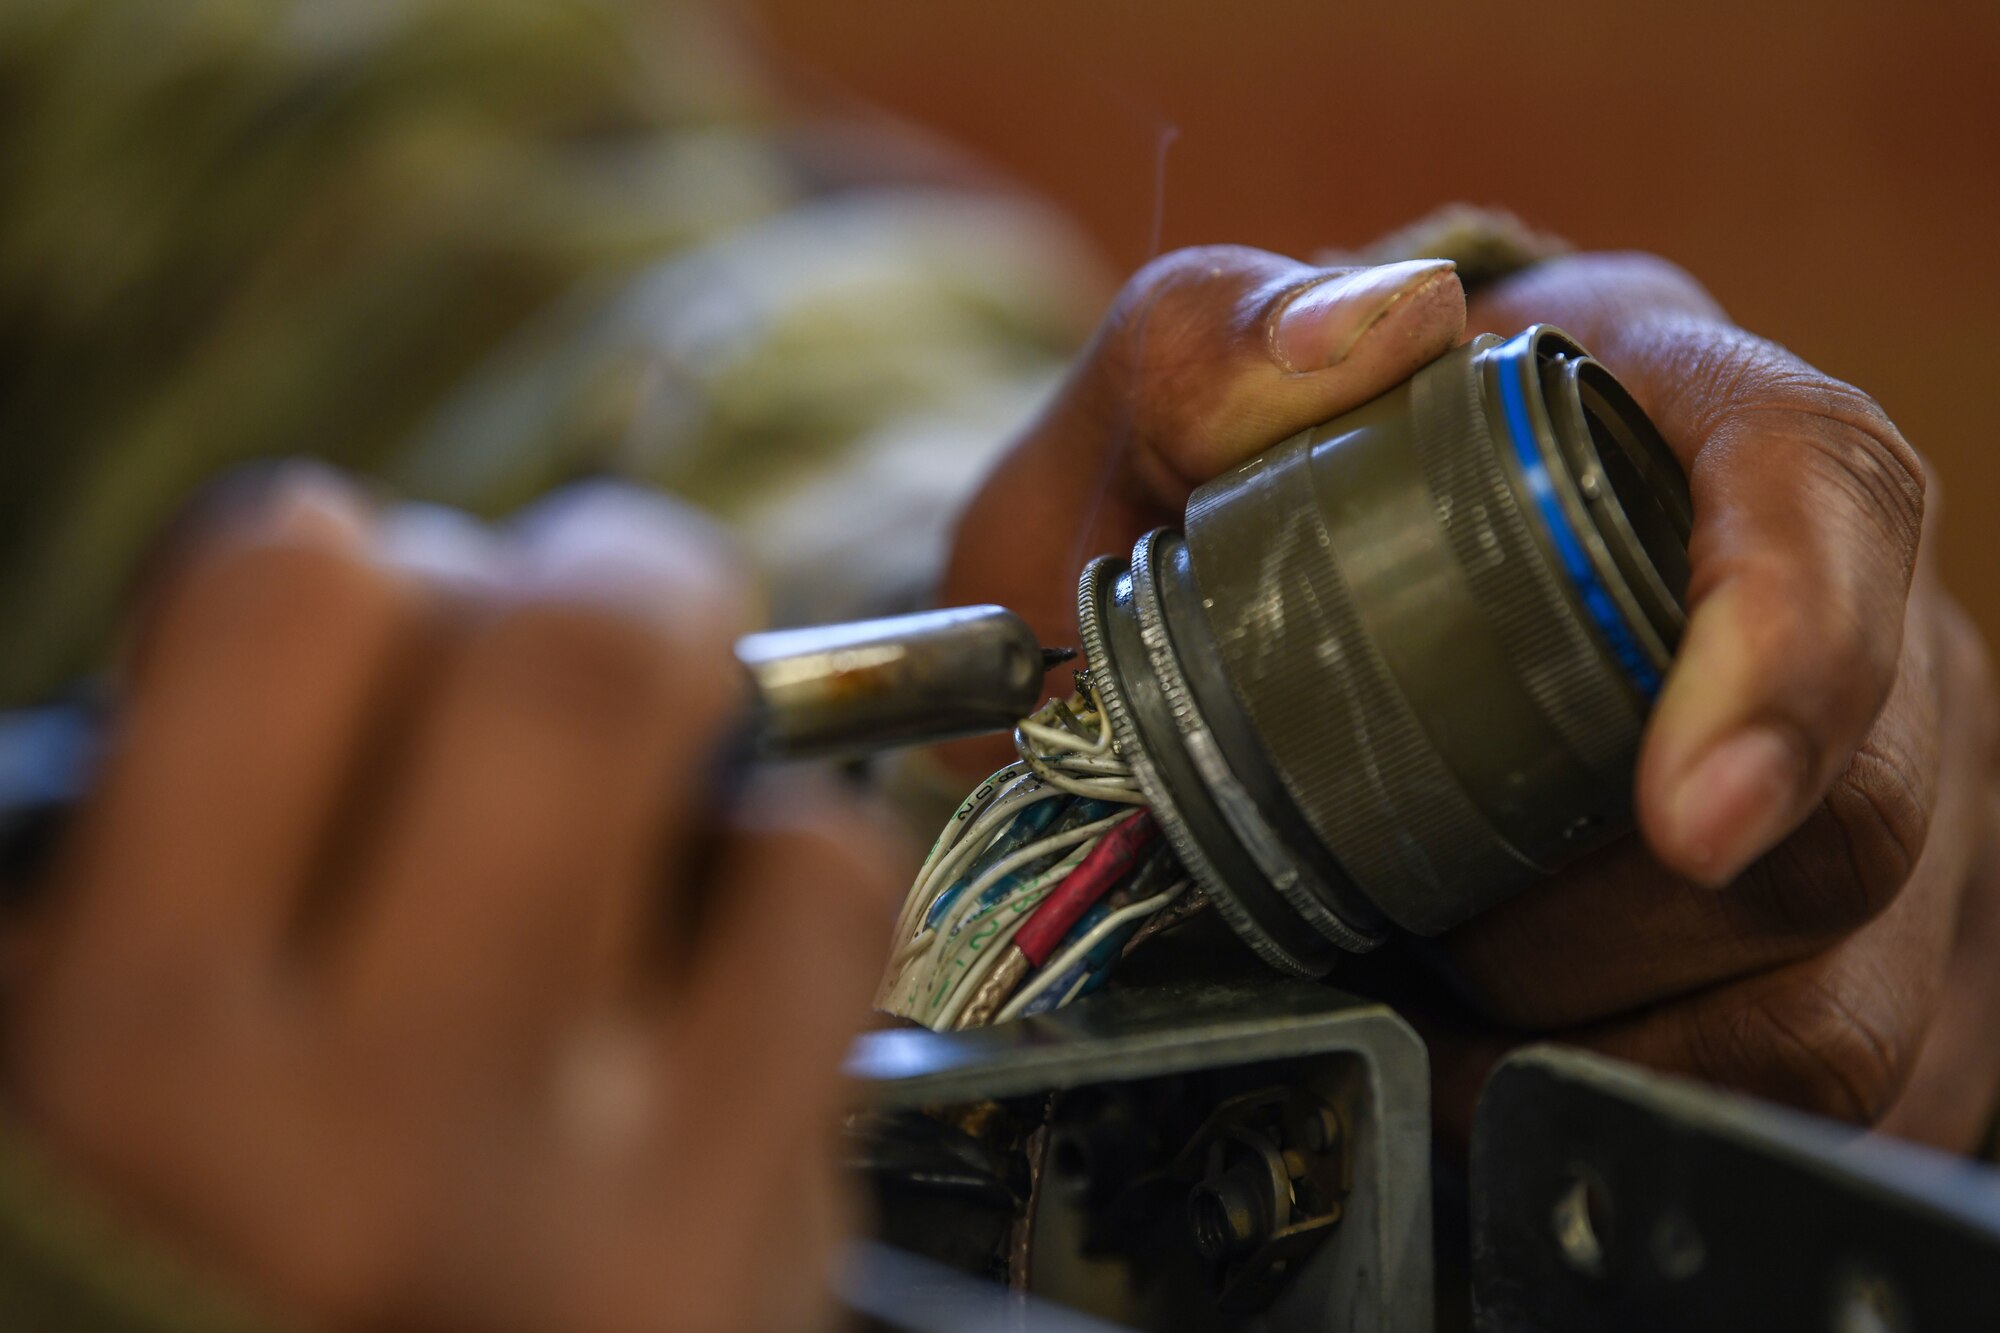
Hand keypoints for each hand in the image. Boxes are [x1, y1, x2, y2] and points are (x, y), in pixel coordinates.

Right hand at [6, 470, 902, 1331]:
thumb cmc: (227, 1260)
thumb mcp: (105, 1066)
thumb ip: (183, 842)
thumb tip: (357, 598)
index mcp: (118, 1040)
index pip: (283, 584)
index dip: (347, 565)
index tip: (372, 630)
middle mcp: (341, 1117)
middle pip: (566, 636)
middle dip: (598, 580)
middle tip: (586, 642)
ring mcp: (572, 1188)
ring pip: (732, 748)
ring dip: (708, 734)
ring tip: (649, 820)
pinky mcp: (739, 1247)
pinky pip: (825, 898)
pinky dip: (788, 876)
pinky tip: (720, 967)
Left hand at [943, 246, 1999, 1150]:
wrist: (1215, 665)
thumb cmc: (1198, 538)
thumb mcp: (1139, 440)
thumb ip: (1201, 352)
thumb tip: (1378, 327)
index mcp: (1666, 416)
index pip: (1826, 486)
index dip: (1796, 652)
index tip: (1686, 822)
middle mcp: (1819, 602)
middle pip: (1850, 805)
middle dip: (1595, 922)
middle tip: (1402, 915)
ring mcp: (1863, 790)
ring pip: (1838, 994)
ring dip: (1602, 1038)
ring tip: (1431, 986)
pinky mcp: (1859, 958)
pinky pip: (1821, 1096)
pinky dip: (1635, 1112)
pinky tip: (1501, 1067)